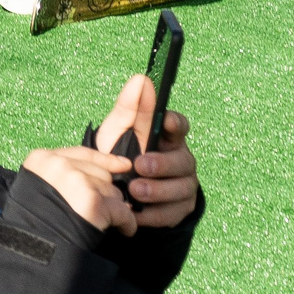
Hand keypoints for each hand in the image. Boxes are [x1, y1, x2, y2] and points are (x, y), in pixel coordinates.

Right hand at [20, 145, 135, 234]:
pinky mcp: (94, 203)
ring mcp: (78, 182)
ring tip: (104, 222)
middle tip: (100, 210)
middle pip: (102, 173)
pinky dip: (126, 223)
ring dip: (114, 209)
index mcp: (43, 160)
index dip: (106, 160)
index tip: (123, 165)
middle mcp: (61, 166)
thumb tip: (100, 174)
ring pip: (113, 192)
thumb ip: (61, 176)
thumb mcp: (37, 188)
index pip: (83, 153)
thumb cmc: (33, 222)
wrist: (32, 247)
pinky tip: (124, 230)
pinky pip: (123, 211)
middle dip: (105, 192)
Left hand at [94, 75, 199, 230]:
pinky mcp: (179, 209)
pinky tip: (137, 213)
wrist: (110, 193)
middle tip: (140, 165)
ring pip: (182, 188)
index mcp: (166, 136)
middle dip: (162, 164)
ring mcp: (182, 185)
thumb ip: (129, 107)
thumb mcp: (117, 131)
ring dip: (158, 190)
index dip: (175, 123)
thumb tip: (141, 79)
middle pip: (183, 160)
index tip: (165, 121)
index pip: (179, 126)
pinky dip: (154, 214)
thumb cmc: (118, 155)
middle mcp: (180, 159)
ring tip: (134, 190)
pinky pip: (173, 213)